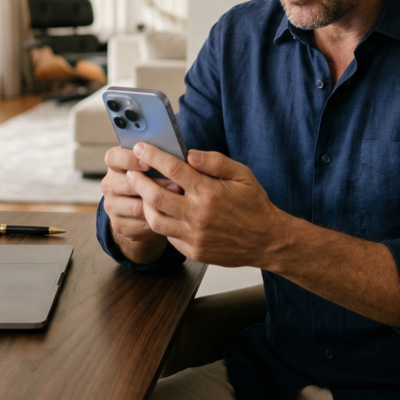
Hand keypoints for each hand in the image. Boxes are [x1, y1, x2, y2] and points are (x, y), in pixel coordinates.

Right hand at [100, 146, 180, 263]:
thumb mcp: (152, 164)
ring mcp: (111, 205)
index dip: (130, 159)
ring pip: (136, 206)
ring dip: (158, 205)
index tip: (149, 163)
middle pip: (127, 184)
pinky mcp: (118, 224)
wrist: (140, 207)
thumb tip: (182, 155)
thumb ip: (159, 157)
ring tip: (177, 200)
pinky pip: (139, 224)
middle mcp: (109, 184)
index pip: (113, 157)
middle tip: (177, 184)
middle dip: (154, 185)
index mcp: (114, 163)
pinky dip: (156, 220)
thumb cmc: (152, 177)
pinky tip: (169, 215)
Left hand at [127, 143, 286, 267]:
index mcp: (209, 192)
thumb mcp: (242, 174)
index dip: (152, 156)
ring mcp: (194, 236)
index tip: (141, 148)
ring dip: (144, 204)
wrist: (267, 241)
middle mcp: (198, 215)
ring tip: (143, 193)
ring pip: (155, 220)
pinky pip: (168, 237)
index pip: (172, 169)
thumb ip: (215, 162)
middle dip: (138, 181)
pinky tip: (162, 213)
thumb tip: (190, 154)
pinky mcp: (193, 251)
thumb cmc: (254, 206)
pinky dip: (161, 223)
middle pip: (154, 196)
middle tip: (132, 172)